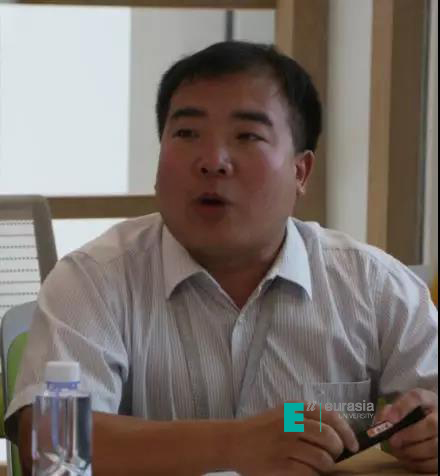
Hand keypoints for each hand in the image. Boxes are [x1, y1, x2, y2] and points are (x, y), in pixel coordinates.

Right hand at [232, 402, 358, 475]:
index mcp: (294, 409)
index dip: (346, 432)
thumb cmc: (262, 429)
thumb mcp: (283, 414)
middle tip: (332, 457)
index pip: (330, 416)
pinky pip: (308, 473)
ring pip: (321, 458)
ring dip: (326, 466)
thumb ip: (306, 419)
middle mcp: (290, 423)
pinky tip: (308, 473)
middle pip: (328, 437)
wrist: (234, 441)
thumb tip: (337, 434)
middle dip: (336, 451)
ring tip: (320, 467)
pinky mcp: (279, 464)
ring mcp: (284, 444)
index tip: (353, 445)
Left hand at [376, 389, 437, 473]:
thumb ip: (388, 412)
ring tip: (399, 451)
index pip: (416, 397)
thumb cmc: (412, 414)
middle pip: (432, 424)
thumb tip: (379, 424)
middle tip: (393, 441)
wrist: (429, 420)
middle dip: (409, 435)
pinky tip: (408, 459)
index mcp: (427, 399)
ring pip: (435, 446)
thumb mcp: (400, 407)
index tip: (390, 420)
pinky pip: (435, 462)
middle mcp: (439, 415)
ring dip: (413, 452)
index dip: (402, 408)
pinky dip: (419, 464)